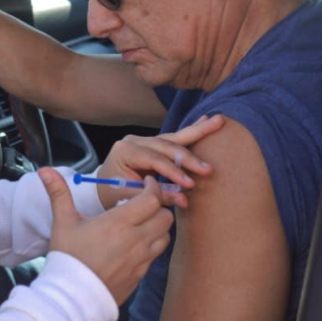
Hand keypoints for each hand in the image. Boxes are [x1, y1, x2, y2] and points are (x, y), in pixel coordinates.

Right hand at [41, 168, 172, 304]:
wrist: (71, 297)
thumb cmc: (67, 257)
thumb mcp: (63, 222)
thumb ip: (59, 193)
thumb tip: (45, 170)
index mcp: (119, 223)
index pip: (152, 199)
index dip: (152, 188)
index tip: (145, 183)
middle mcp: (135, 240)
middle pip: (165, 216)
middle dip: (158, 206)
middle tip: (145, 203)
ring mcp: (141, 259)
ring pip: (165, 236)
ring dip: (158, 226)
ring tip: (142, 223)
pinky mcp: (141, 274)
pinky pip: (156, 255)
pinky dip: (152, 245)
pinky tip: (136, 243)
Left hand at [97, 114, 224, 208]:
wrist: (102, 189)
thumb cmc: (113, 195)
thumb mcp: (130, 198)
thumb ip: (156, 197)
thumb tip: (184, 199)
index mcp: (124, 151)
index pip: (153, 159)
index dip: (172, 172)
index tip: (189, 184)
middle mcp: (134, 141)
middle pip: (166, 145)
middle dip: (188, 158)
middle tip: (208, 169)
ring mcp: (144, 140)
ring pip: (174, 137)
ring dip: (198, 131)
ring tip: (219, 122)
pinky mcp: (154, 144)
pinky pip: (175, 138)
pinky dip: (192, 131)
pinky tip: (207, 121)